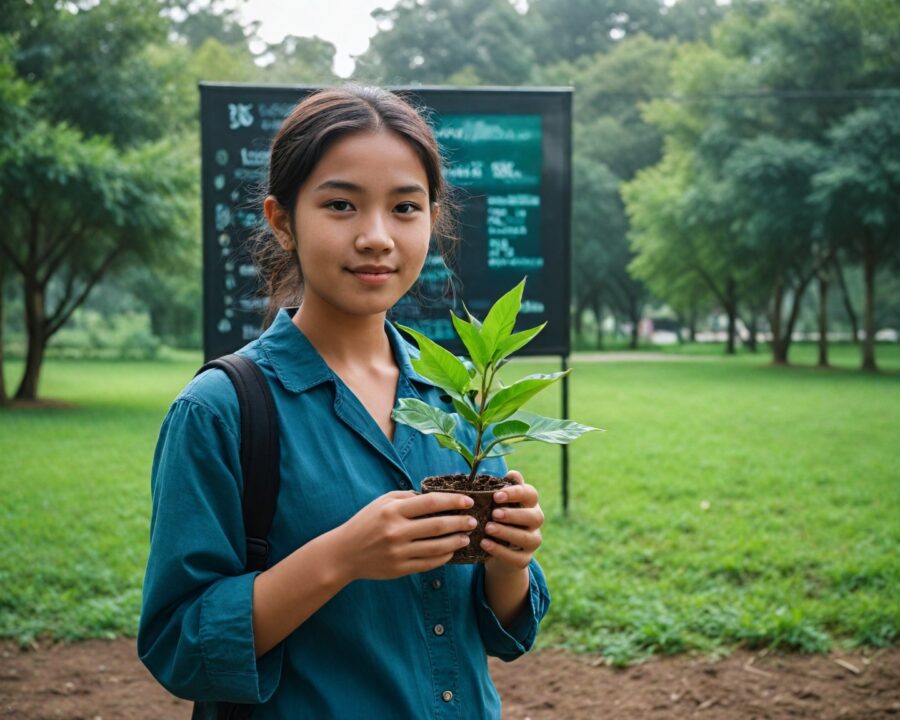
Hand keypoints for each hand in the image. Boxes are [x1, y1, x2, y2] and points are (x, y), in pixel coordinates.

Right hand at [335, 490, 476, 580]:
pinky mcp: (400, 569)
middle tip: (474, 521)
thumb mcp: (381, 502)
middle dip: (461, 522)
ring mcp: (399, 552)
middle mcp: (397, 531)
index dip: (453, 501)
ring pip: (437, 547)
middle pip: (438, 525)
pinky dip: (444, 557)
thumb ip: (406, 497)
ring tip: (466, 537)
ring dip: (456, 541)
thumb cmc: (365, 523)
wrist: (344, 553)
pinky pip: (429, 563)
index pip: (431, 502)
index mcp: (393, 511)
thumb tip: (433, 497)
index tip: (468, 501)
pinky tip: (451, 551)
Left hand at [481, 470, 543, 575]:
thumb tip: (512, 473)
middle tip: (494, 514)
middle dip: (514, 515)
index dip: (515, 493)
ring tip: (487, 528)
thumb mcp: (499, 503)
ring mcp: (532, 541)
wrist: (497, 550)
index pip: (530, 494)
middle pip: (535, 517)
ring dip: (507, 532)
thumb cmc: (497, 518)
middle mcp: (535, 522)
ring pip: (528, 538)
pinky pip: (517, 558)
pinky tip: (485, 544)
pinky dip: (500, 551)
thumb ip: (504, 488)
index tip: (496, 496)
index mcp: (529, 504)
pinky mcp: (524, 560)